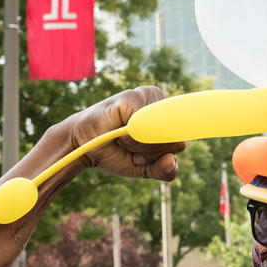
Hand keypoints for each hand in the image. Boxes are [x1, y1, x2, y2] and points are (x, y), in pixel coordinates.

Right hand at [67, 86, 185, 180]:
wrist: (85, 148)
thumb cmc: (117, 153)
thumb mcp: (145, 168)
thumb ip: (165, 170)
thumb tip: (172, 160)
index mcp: (167, 116)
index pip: (180, 142)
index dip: (161, 156)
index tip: (142, 155)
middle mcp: (160, 102)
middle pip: (174, 139)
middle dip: (151, 153)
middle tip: (131, 148)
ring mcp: (147, 97)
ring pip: (161, 133)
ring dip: (141, 145)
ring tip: (124, 139)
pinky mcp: (133, 97)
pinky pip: (144, 125)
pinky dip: (131, 137)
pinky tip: (118, 131)